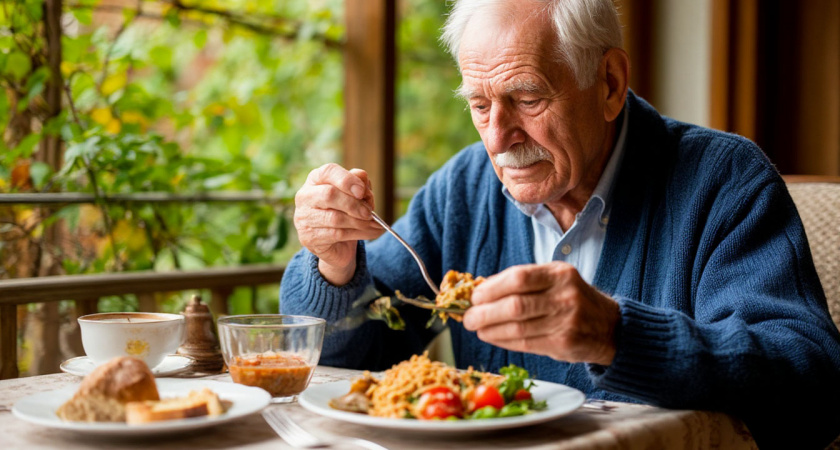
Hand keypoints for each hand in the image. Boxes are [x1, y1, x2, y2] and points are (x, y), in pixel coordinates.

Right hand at [293, 163, 382, 284]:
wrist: (334, 242)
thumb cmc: (344, 211)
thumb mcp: (354, 194)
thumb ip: (359, 184)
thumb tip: (363, 179)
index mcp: (316, 179)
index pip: (329, 171)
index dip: (347, 180)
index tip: (362, 191)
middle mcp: (305, 196)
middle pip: (329, 194)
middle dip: (354, 204)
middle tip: (369, 213)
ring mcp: (304, 217)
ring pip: (334, 218)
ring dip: (359, 222)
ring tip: (374, 224)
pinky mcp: (309, 237)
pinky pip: (337, 235)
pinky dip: (360, 234)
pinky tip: (372, 232)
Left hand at [463, 262, 619, 364]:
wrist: (610, 327)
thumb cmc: (572, 300)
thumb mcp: (555, 281)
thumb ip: (524, 283)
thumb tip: (481, 291)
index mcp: (559, 273)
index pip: (518, 277)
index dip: (491, 288)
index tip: (474, 297)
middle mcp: (565, 295)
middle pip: (515, 305)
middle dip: (485, 313)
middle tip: (468, 318)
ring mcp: (566, 321)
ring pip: (518, 327)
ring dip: (490, 329)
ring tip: (477, 329)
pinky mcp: (564, 343)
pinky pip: (526, 343)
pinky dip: (503, 341)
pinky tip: (492, 338)